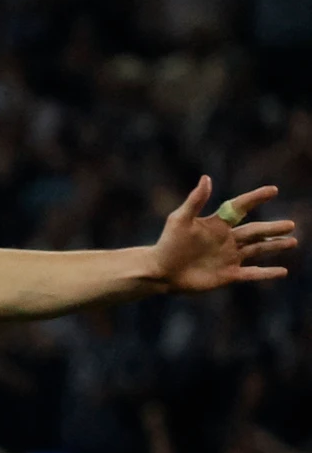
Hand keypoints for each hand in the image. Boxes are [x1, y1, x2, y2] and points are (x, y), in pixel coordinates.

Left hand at [149, 177, 296, 291]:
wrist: (160, 271)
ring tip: (293, 241)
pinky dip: (267, 273)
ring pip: (257, 250)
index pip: (240, 208)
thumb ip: (195, 201)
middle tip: (292, 224)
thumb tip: (207, 178)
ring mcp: (229, 257)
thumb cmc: (168, 243)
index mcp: (216, 224)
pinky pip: (252, 273)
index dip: (255, 198)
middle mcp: (226, 239)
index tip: (273, 190)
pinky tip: (283, 271)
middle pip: (255, 231)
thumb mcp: (180, 219)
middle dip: (273, 228)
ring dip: (275, 246)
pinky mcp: (228, 274)